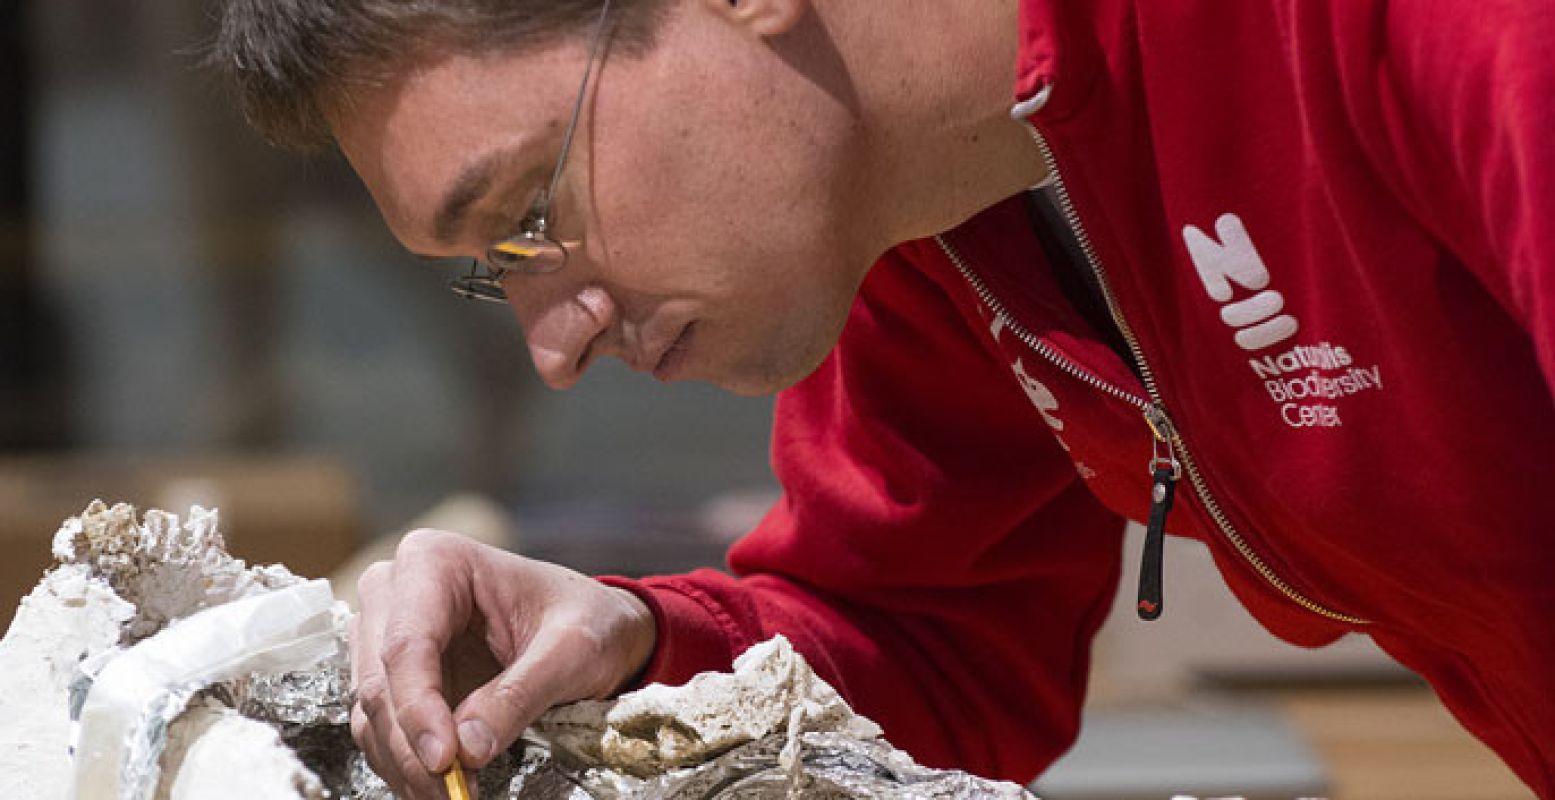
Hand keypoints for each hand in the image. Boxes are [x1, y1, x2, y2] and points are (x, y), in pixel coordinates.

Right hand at [349, 529, 656, 797]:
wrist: (595, 626)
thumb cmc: (588, 618)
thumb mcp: (572, 650)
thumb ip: (521, 693)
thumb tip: (468, 747)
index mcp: (435, 561)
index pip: (407, 643)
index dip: (418, 707)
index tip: (444, 758)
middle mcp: (397, 592)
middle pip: (381, 681)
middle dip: (414, 745)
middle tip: (453, 791)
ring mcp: (388, 635)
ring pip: (374, 712)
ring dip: (408, 763)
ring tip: (456, 795)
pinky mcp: (396, 677)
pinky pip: (384, 728)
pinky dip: (409, 763)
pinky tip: (444, 786)